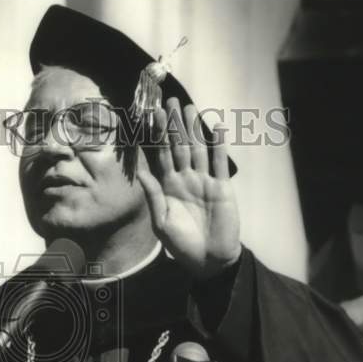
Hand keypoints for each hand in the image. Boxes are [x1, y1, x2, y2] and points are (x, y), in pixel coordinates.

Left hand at [137, 98, 240, 279]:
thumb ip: (153, 195)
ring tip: (189, 108)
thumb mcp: (161, 221)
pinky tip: (216, 128)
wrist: (208, 260)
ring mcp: (205, 182)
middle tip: (169, 101)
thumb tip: (140, 171)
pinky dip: (219, 146)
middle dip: (174, 125)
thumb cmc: (182, 244)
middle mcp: (186, 179)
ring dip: (194, 129)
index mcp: (169, 186)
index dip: (158, 136)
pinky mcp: (222, 188)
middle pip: (179, 146)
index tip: (152, 115)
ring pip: (198, 150)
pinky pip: (220, 164)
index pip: (161, 155)